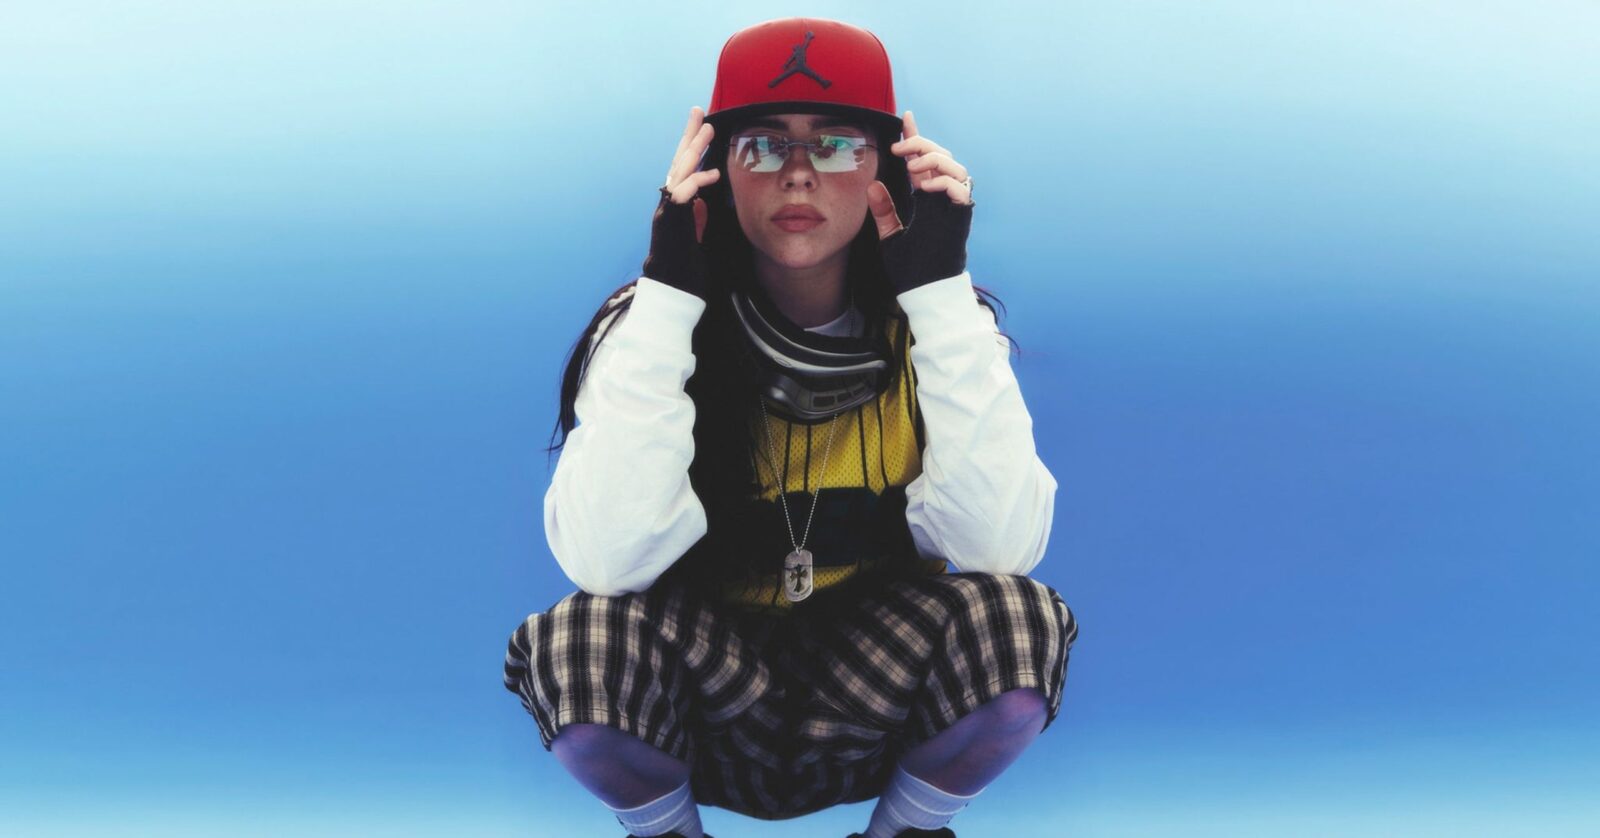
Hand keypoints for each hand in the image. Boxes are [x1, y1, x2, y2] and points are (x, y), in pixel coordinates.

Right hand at [642, 106, 720, 297]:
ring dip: (693, 150)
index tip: (702, 127)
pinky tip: (712, 174)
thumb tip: (702, 201)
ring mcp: (666, 213)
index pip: (683, 169)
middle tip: (699, 111)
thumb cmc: (684, 270)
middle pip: (677, 162)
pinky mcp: (670, 224)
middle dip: (688, 136)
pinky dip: (696, 183)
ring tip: (707, 130)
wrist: (672, 293)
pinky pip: (681, 196)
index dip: (692, 148)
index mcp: (675, 206)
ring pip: (678, 172)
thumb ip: (697, 218)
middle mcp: (667, 205)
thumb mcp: (696, 237)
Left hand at [866, 110, 974, 294]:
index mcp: (927, 198)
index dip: (916, 138)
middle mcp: (943, 198)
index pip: (923, 160)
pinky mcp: (961, 214)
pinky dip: (943, 180)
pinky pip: (960, 186)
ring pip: (954, 165)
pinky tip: (925, 184)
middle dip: (921, 144)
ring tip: (911, 167)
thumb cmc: (911, 268)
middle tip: (899, 148)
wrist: (926, 290)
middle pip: (941, 156)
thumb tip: (871, 186)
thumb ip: (883, 211)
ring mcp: (954, 204)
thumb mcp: (890, 235)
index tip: (905, 118)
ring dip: (932, 159)